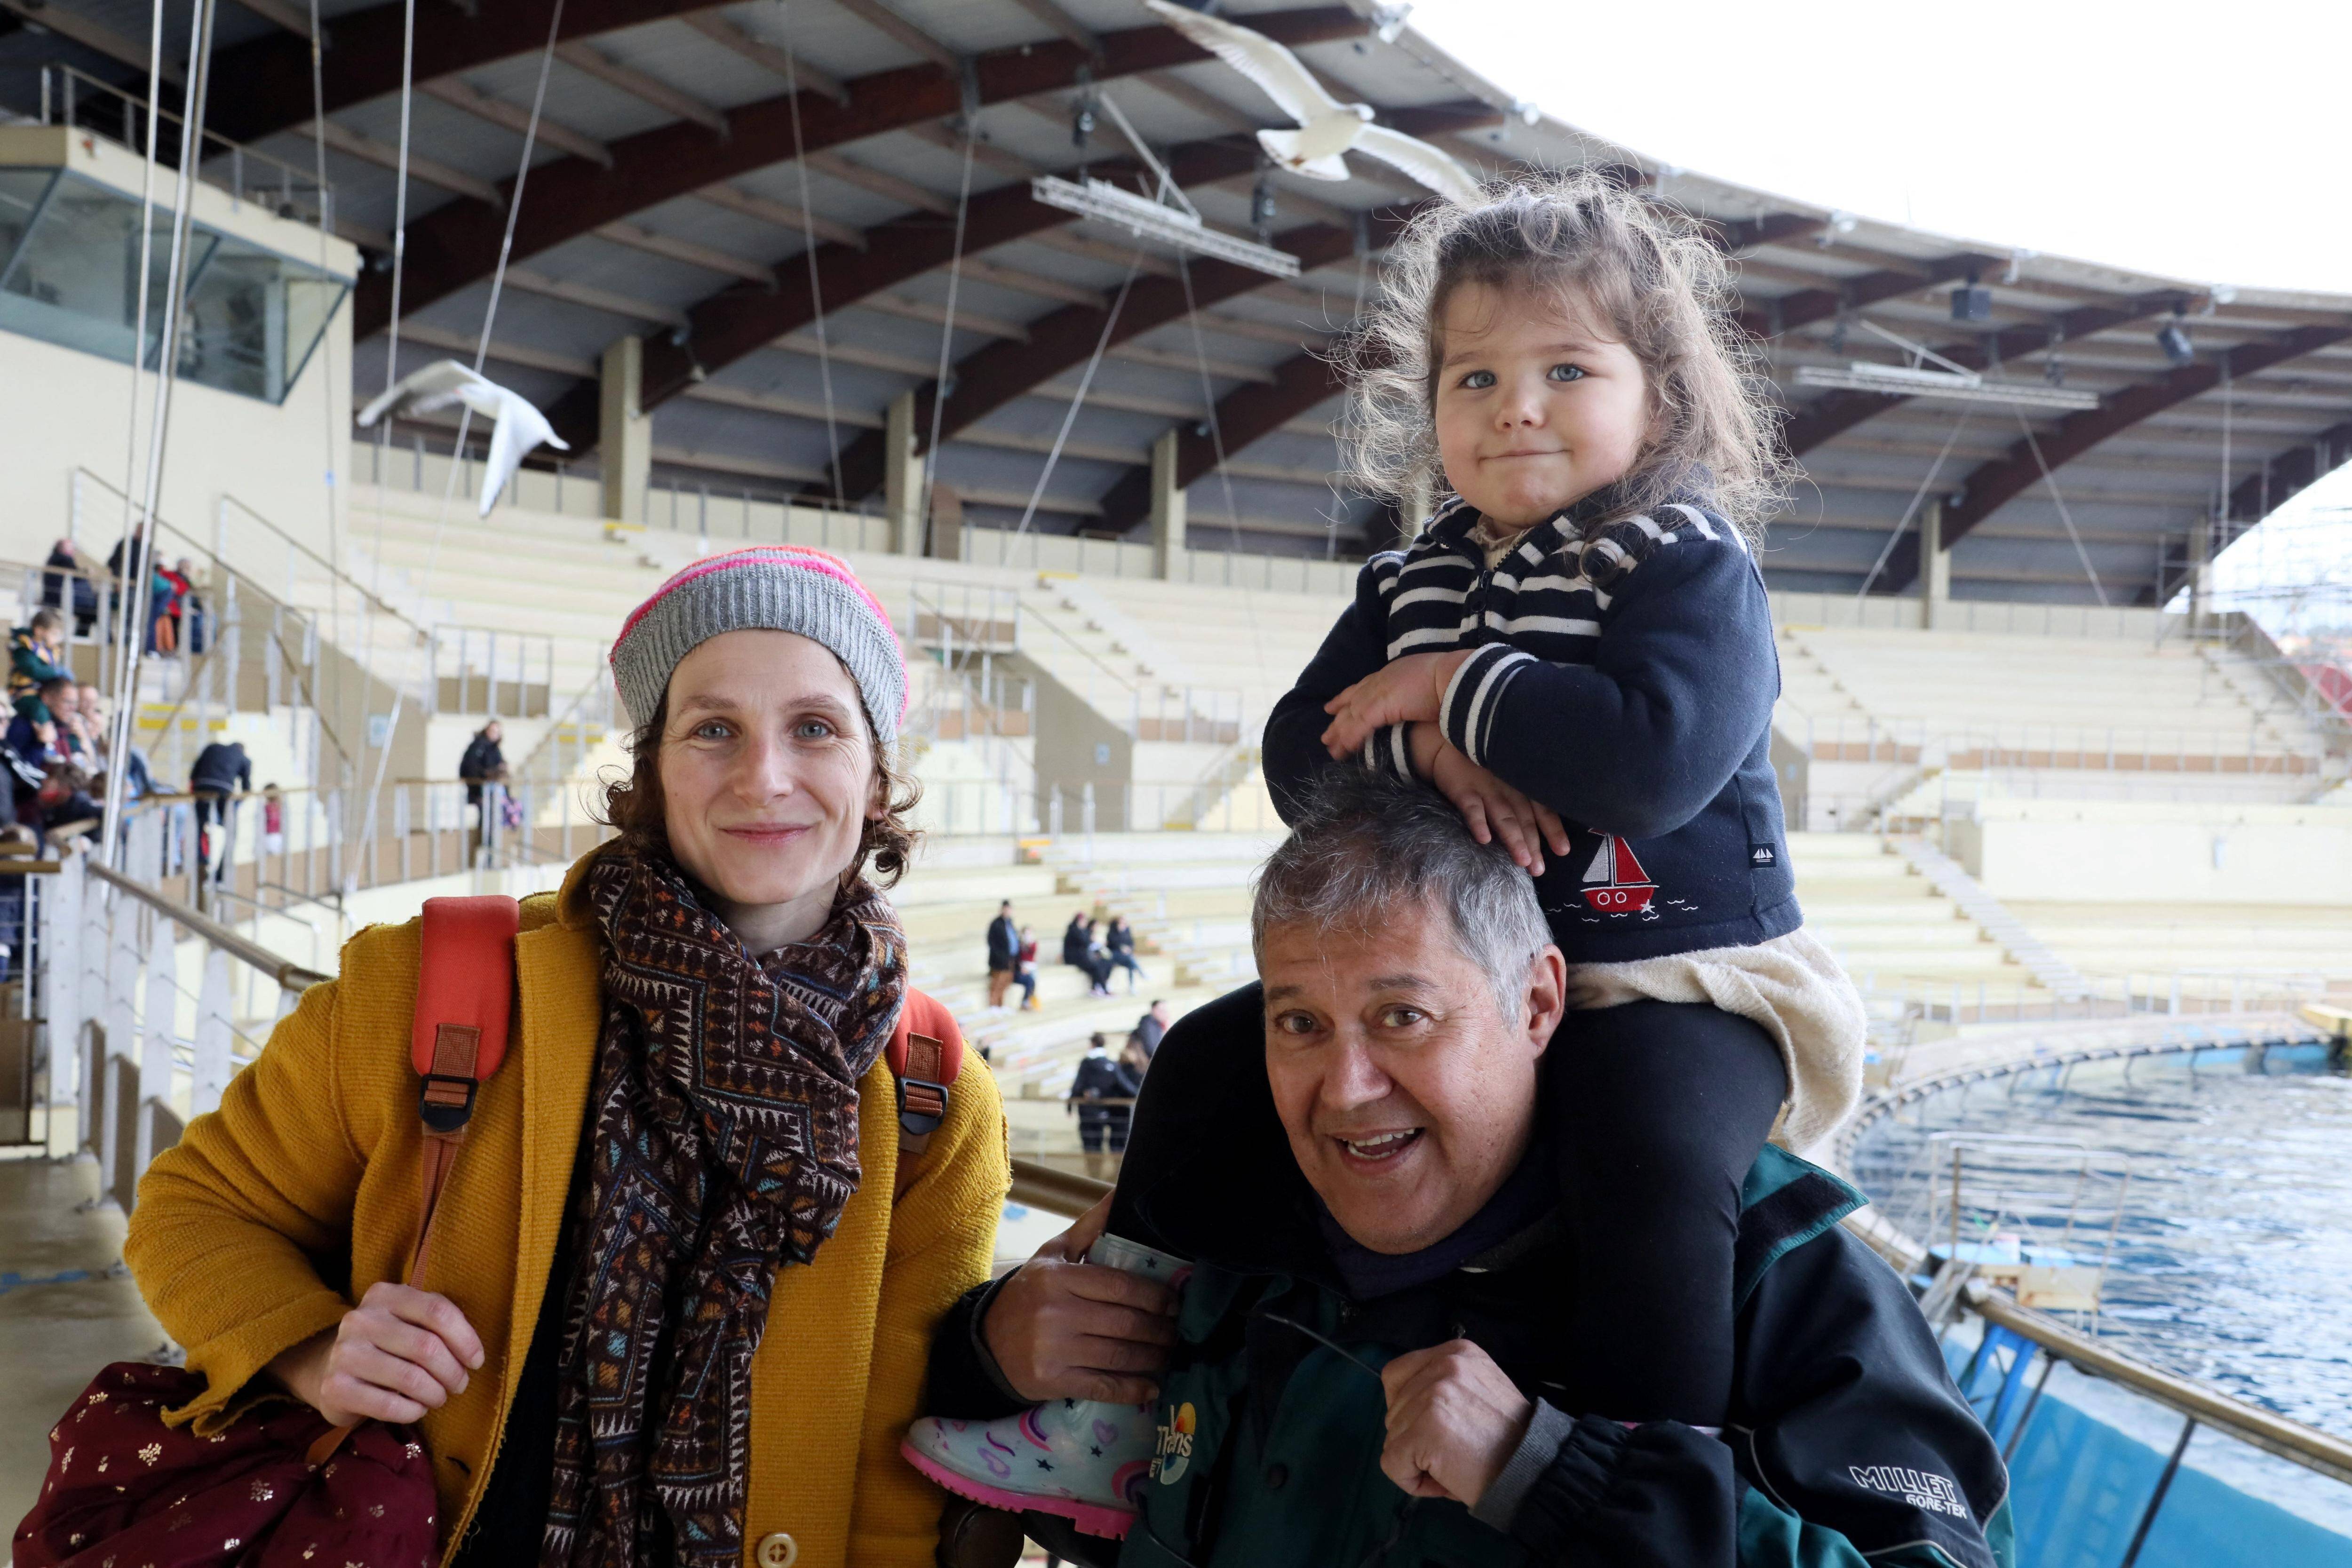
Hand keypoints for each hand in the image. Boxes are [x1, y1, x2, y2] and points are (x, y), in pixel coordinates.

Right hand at [268, 1280, 484, 1426]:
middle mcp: (360, 1319)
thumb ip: (439, 1322)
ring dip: (435, 1394)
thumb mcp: (409, 1320)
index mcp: (384, 1295)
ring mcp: (344, 1353)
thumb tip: (473, 1354)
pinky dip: (412, 1411)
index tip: (476, 1361)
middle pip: (427, 1347)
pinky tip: (416, 1409)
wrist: (329, 1368)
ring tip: (438, 1397)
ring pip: (411, 1379)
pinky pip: (388, 1406)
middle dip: (453, 1372)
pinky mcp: (335, 1387)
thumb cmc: (386, 1344)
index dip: (466, 1340)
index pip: (438, 1311)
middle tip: (459, 1385)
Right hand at [981, 1193, 1177, 1403]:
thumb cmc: (1027, 1293)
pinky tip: (1151, 1387)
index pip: (1119, 1285)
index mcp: (1058, 1278)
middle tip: (1178, 1331)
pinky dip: (1132, 1389)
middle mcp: (1056, 1313)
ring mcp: (1053, 1351)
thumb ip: (1088, 1227)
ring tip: (1169, 1354)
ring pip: (1118, 1355)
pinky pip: (1102, 1387)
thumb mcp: (1052, 1254)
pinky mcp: (1052, 1382)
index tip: (1174, 1302)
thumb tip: (1120, 1195)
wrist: (985, 1341)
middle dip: (1160, 1329)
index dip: (1154, 1296)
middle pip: (1124, 1322)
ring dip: (1152, 1357)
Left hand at [1319, 652, 1468, 758]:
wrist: (1459, 678)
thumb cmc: (1455, 682)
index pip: (1364, 686)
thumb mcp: (1431, 688)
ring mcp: (1378, 692)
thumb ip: (1418, 698)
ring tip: (1331, 749)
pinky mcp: (1377, 707)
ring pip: (1351, 716)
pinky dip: (1349, 740)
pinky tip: (1343, 752)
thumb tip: (1422, 708)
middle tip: (1326, 734)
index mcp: (1394, 673)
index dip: (1347, 697)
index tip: (1333, 707)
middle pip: (1352, 700)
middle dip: (1338, 717)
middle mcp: (1381, 680)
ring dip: (1339, 734)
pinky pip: (1357, 727)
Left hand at [1379, 1340, 1533, 1507]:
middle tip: (1451, 1454)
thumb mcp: (1477, 1390)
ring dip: (1416, 1461)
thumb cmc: (1507, 1440)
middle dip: (1413, 1438)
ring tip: (1453, 1466)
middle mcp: (1444, 1364)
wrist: (1534, 1469)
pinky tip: (1442, 1483)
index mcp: (1457, 1352)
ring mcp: (1433, 1395)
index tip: (1432, 1429)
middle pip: (1393, 1408)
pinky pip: (1392, 1463)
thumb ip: (1442, 1386)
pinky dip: (1411, 1481)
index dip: (1405, 1409)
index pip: (1397, 1374)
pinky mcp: (1425, 1429)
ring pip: (1392, 1437)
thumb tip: (1402, 1409)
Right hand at [1423, 736, 1569, 875]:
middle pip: (1524, 819)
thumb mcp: (1508, 775)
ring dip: (1513, 838)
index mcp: (1521, 786)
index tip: (1563, 851)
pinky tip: (1484, 839)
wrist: (1447, 742)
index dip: (1553, 830)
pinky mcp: (1463, 789)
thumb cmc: (1482, 765)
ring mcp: (1486, 789)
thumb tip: (1540, 829)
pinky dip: (1478, 822)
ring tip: (1522, 860)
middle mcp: (1508, 788)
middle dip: (1533, 844)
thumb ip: (1522, 798)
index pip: (1541, 809)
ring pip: (1503, 816)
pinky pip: (1472, 807)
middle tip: (1538, 869)